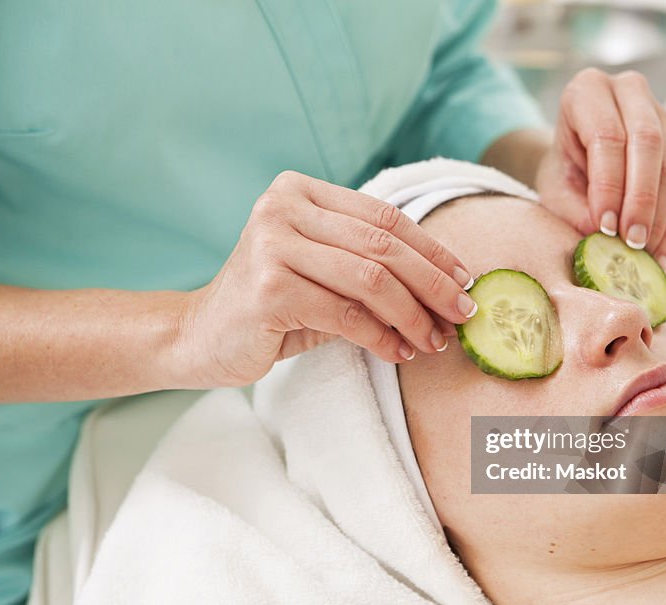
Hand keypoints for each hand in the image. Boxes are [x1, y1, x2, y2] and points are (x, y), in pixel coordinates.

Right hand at [177, 171, 476, 387]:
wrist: (199, 336)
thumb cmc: (271, 305)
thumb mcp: (320, 270)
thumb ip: (368, 264)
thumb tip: (448, 288)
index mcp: (299, 190)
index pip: (384, 216)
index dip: (432, 249)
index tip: (465, 280)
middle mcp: (283, 208)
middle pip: (383, 245)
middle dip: (433, 283)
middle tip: (462, 314)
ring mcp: (272, 245)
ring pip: (371, 280)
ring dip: (413, 316)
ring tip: (434, 340)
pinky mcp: (269, 288)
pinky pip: (347, 314)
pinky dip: (381, 337)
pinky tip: (398, 352)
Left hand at [536, 68, 665, 270]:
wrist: (575, 161)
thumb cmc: (562, 168)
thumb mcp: (554, 187)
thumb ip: (572, 208)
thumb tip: (600, 235)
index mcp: (588, 90)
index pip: (607, 135)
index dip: (609, 183)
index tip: (605, 226)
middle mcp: (629, 92)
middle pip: (647, 143)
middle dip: (641, 199)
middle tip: (632, 241)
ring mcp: (661, 114)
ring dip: (661, 215)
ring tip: (646, 253)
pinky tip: (662, 254)